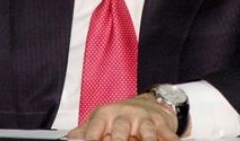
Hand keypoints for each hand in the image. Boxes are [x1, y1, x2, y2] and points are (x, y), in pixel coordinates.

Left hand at [68, 94, 185, 140]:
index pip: (95, 127)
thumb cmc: (120, 116)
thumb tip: (69, 139)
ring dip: (147, 140)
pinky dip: (170, 139)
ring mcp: (144, 119)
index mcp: (106, 115)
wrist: (149, 103)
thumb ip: (86, 130)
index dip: (91, 137)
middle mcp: (124, 116)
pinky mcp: (161, 124)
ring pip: (146, 132)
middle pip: (120, 130)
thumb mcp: (101, 119)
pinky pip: (167, 134)